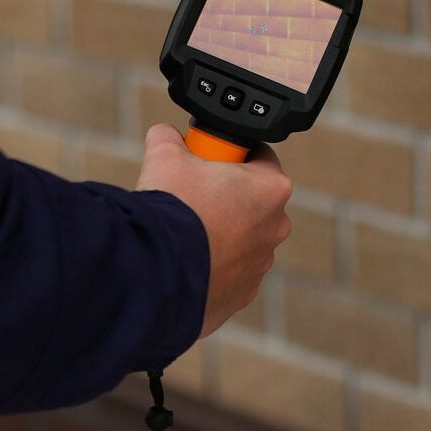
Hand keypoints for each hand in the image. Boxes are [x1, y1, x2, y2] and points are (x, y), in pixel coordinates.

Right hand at [136, 124, 291, 337]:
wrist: (154, 269)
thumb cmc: (171, 209)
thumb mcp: (165, 156)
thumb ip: (169, 137)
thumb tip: (165, 134)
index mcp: (270, 188)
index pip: (260, 156)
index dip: (231, 153)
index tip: (209, 158)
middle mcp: (275, 228)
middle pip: (251, 200)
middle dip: (224, 196)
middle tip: (190, 194)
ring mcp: (260, 266)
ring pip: (241, 240)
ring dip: (218, 234)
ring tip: (181, 232)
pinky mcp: (241, 295)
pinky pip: (228, 273)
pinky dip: (210, 266)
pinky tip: (182, 260)